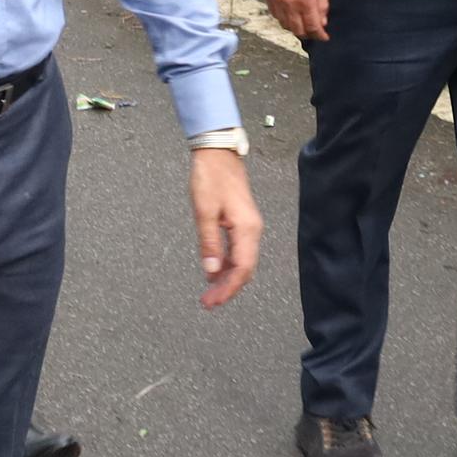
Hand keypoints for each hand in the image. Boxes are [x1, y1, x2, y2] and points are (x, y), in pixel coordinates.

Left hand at [187, 147, 260, 308]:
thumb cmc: (210, 178)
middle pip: (245, 269)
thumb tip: (210, 272)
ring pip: (242, 261)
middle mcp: (253, 230)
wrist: (217, 153)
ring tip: (210, 292)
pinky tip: (214, 271)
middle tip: (208, 302)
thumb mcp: (204, 211)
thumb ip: (208, 243)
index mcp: (246, 229)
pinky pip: (238, 250)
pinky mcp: (242, 222)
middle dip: (228, 288)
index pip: (242, 269)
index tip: (212, 301)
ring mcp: (249, 226)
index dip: (228, 288)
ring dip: (227, 278)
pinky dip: (227, 264)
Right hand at [258, 0, 330, 42]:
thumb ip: (322, 3)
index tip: (324, 37)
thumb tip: (322, 21)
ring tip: (302, 24)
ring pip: (285, 25)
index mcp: (306, 0)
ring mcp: (277, 2)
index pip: (313, 27)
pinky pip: (275, 15)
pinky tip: (289, 15)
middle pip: (298, 30)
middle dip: (308, 34)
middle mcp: (290, 5)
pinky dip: (284, 19)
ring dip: (295, 28)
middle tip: (314, 32)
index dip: (320, 35)